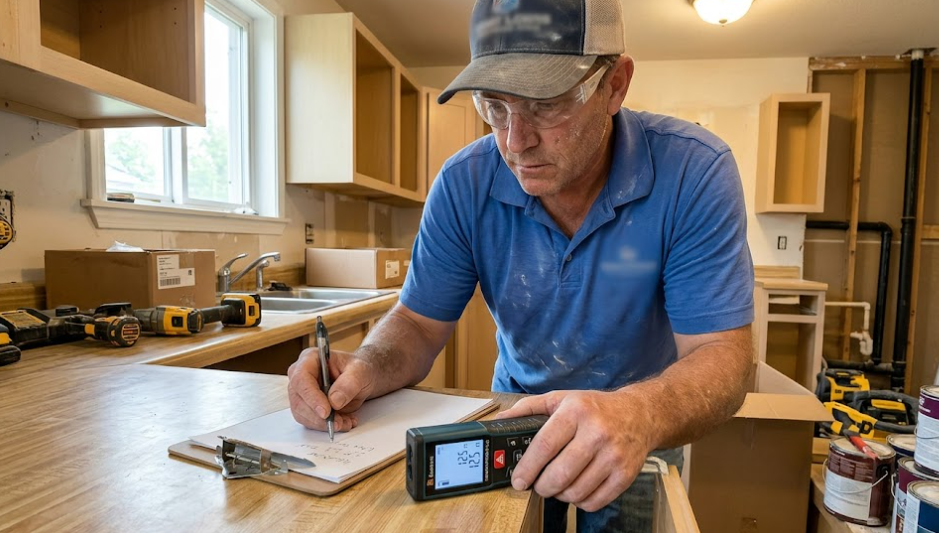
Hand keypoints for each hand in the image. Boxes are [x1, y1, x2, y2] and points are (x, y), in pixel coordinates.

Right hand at [287, 347, 375, 431]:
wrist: (360, 379)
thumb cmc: (358, 370)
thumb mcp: (360, 371)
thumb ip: (349, 383)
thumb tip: (334, 401)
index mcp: (309, 359)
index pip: (301, 379)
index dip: (311, 397)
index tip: (326, 412)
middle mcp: (300, 376)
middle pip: (298, 400)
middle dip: (319, 416)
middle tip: (339, 423)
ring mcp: (301, 393)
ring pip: (302, 414)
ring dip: (323, 424)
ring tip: (345, 422)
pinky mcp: (306, 407)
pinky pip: (310, 421)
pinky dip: (326, 426)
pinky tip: (343, 422)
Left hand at [496, 389, 653, 511]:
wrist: (640, 414)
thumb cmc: (595, 408)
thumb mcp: (562, 399)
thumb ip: (529, 408)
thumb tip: (501, 421)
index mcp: (576, 411)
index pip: (545, 446)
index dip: (527, 468)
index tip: (518, 480)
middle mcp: (597, 432)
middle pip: (559, 474)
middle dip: (542, 487)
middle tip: (538, 485)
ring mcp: (613, 455)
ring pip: (575, 492)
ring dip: (560, 495)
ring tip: (559, 485)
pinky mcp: (625, 474)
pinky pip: (594, 501)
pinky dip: (580, 501)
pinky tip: (577, 488)